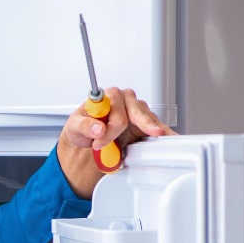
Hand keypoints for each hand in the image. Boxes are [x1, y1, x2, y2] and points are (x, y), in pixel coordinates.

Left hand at [57, 87, 174, 198]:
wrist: (89, 138)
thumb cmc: (84, 127)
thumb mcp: (74, 127)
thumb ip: (84, 126)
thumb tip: (98, 128)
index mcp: (111, 95)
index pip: (117, 110)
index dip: (108, 129)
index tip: (99, 142)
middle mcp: (128, 100)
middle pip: (135, 116)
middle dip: (118, 135)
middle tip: (102, 147)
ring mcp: (140, 111)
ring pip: (149, 123)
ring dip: (141, 137)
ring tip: (131, 147)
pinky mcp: (147, 124)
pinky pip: (158, 128)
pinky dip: (163, 134)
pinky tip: (169, 138)